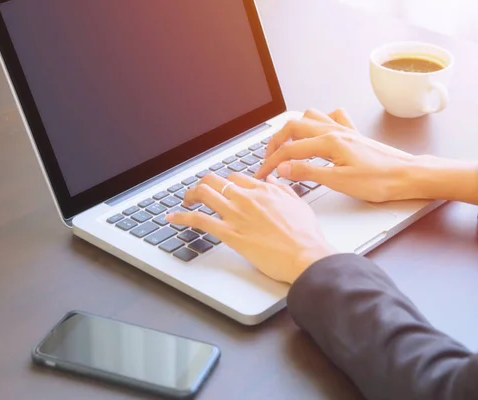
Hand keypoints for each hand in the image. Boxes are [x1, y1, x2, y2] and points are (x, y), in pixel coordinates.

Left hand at [166, 173, 335, 283]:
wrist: (305, 254)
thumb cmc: (305, 235)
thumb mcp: (298, 204)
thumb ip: (283, 190)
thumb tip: (272, 180)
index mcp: (264, 190)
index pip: (235, 178)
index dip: (225, 183)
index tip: (222, 189)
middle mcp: (247, 198)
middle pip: (216, 181)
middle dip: (203, 185)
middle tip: (198, 193)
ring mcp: (236, 214)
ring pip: (204, 193)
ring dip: (190, 195)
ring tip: (185, 201)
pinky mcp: (229, 233)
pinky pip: (199, 220)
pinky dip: (182, 217)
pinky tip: (172, 218)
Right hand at [256, 108, 477, 203]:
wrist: (408, 175)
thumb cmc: (380, 181)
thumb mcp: (339, 182)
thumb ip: (308, 173)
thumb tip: (283, 168)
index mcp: (329, 142)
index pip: (289, 150)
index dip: (271, 163)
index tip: (262, 174)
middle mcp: (334, 130)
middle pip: (293, 127)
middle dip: (276, 142)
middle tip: (267, 159)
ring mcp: (344, 130)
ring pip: (310, 117)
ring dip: (294, 128)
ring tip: (287, 145)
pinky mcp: (353, 134)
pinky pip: (332, 117)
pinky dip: (319, 121)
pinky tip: (318, 132)